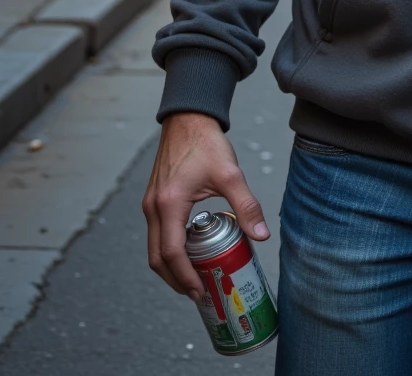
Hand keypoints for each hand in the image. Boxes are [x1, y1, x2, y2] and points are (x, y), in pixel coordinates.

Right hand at [143, 112, 268, 298]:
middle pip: (156, 257)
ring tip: (193, 278)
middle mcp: (153, 207)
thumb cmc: (206, 143)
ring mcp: (150, 203)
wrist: (189, 118)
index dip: (184, 277)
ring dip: (170, 267)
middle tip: (197, 292)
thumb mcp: (231, 174)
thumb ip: (246, 205)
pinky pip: (156, 233)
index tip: (200, 291)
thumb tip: (261, 235)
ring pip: (153, 247)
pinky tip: (188, 252)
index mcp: (169, 204)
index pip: (171, 253)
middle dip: (175, 280)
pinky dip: (167, 250)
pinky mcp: (153, 199)